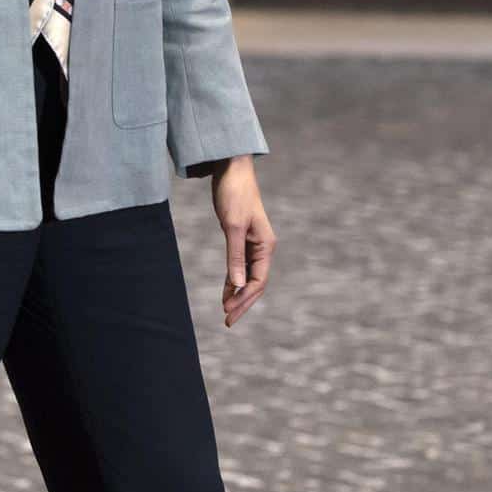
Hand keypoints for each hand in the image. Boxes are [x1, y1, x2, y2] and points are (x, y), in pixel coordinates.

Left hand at [211, 157, 275, 327]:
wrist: (231, 169)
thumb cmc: (234, 194)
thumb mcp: (232, 226)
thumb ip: (235, 256)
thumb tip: (238, 285)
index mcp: (266, 245)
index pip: (258, 281)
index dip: (244, 299)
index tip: (227, 312)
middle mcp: (263, 247)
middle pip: (255, 283)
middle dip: (242, 302)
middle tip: (227, 322)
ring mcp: (253, 243)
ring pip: (247, 276)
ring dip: (237, 293)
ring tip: (225, 312)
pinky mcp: (241, 238)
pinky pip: (240, 266)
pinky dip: (233, 280)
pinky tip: (226, 291)